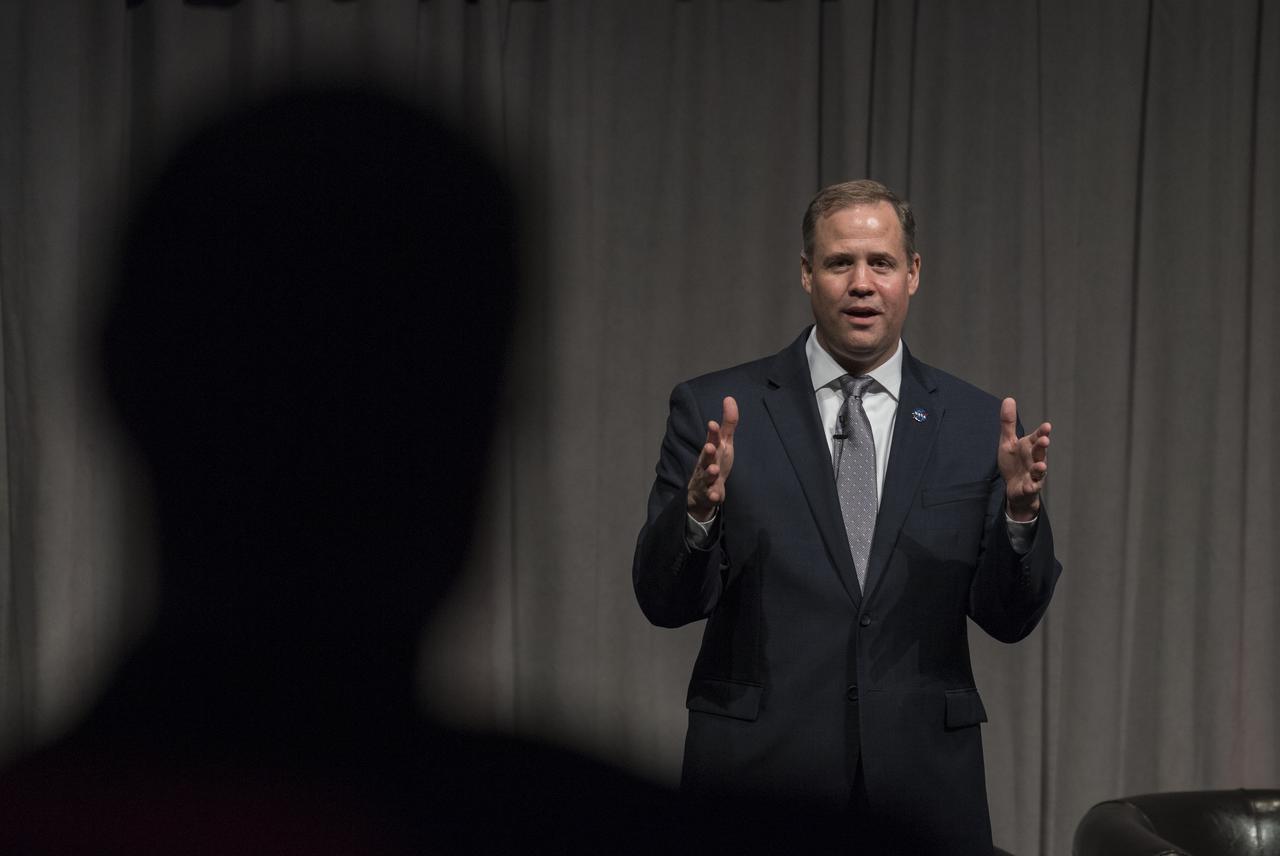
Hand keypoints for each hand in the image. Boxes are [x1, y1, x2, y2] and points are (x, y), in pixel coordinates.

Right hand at [687, 396, 738, 521]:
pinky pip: (711, 496)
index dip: (712, 433)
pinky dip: (713, 495)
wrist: (702, 491)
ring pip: (707, 477)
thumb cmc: (715, 461)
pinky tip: (716, 496)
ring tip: (714, 470)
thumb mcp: (724, 443)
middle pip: (706, 457)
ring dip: (709, 473)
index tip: (713, 424)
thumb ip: (728, 423)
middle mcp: (706, 463)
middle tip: (709, 446)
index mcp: (711, 450)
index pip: (712, 440)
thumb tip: (729, 398)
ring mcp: (706, 480)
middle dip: (707, 452)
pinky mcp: (709, 494)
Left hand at [998, 397, 1050, 521]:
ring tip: (1041, 466)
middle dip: (1042, 446)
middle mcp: (1035, 459)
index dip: (1042, 432)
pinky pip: (1031, 488)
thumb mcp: (1008, 442)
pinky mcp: (1029, 488)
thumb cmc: (1014, 463)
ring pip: (1039, 471)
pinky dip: (1031, 487)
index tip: (1047, 426)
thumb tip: (1008, 399)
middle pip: (1040, 452)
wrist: (1015, 488)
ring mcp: (1033, 474)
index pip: (1037, 437)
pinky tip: (1030, 486)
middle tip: (1044, 440)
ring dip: (1040, 468)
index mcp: (1030, 447)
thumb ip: (1008, 423)